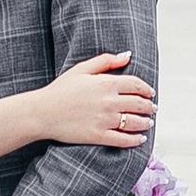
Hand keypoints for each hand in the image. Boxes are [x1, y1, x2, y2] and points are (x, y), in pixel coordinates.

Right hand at [40, 51, 157, 148]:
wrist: (42, 112)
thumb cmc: (60, 89)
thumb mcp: (82, 69)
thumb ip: (106, 61)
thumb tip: (127, 55)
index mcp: (106, 83)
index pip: (136, 85)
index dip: (147, 89)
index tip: (150, 93)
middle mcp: (109, 101)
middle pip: (139, 104)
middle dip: (150, 107)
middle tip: (153, 109)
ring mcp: (104, 120)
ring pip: (134, 122)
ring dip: (146, 123)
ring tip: (149, 123)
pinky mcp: (98, 136)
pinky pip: (123, 140)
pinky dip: (135, 140)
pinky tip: (140, 138)